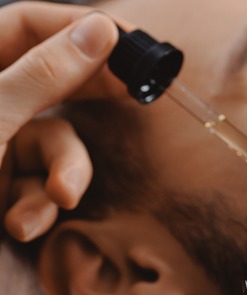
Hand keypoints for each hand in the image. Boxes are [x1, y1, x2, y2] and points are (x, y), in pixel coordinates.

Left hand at [0, 2, 123, 240]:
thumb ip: (46, 74)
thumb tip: (100, 31)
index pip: (26, 25)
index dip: (75, 27)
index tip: (123, 41)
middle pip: (51, 81)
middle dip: (86, 99)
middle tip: (134, 95)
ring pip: (52, 144)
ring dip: (63, 176)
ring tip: (60, 197)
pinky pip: (36, 187)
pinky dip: (35, 208)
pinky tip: (20, 226)